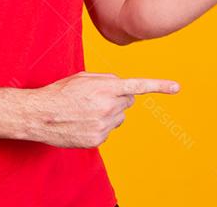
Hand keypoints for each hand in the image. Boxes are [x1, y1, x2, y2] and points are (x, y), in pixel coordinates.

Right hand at [26, 71, 179, 147]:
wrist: (40, 115)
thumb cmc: (61, 92)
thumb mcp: (84, 77)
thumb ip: (108, 80)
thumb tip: (123, 87)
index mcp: (106, 88)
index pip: (137, 86)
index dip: (159, 86)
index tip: (176, 87)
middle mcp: (108, 107)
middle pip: (127, 101)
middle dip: (118, 98)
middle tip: (97, 98)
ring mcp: (103, 125)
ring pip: (119, 117)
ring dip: (109, 112)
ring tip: (87, 111)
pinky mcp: (98, 139)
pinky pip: (108, 130)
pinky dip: (100, 126)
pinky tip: (83, 122)